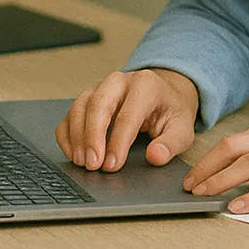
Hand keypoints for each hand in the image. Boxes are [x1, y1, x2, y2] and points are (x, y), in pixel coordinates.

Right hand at [55, 68, 199, 170]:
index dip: (118, 142)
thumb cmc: (170, 111)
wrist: (164, 93)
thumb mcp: (181, 127)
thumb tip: (156, 156)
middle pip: (98, 104)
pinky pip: (70, 114)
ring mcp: (101, 87)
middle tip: (91, 165)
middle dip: (91, 136)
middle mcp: (120, 81)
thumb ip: (171, 143)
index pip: (128, 114)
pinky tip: (73, 154)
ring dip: (77, 136)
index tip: (112, 166)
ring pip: (80, 106)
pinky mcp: (88, 98)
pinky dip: (67, 134)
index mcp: (146, 85)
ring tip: (82, 162)